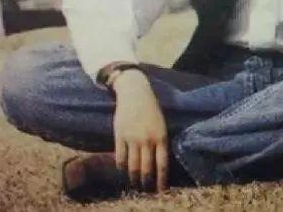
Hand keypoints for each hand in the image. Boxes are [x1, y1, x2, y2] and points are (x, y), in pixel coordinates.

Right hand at [112, 70, 168, 192]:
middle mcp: (147, 139)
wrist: (135, 92)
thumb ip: (160, 142)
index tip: (161, 190)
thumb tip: (158, 164)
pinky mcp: (120, 136)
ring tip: (135, 183)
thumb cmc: (151, 108)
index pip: (162, 164)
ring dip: (134, 178)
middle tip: (145, 189)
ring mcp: (132, 138)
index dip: (161, 179)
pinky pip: (120, 158)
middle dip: (146, 183)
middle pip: (146, 169)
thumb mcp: (161, 124)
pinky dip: (121, 167)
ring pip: (132, 166)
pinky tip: (123, 169)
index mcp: (161, 136)